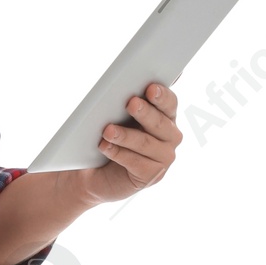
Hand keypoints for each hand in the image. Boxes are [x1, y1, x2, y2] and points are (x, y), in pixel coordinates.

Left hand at [85, 82, 182, 203]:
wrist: (95, 172)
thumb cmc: (110, 138)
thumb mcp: (118, 117)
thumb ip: (127, 102)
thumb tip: (124, 89)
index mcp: (166, 116)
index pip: (169, 103)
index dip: (161, 96)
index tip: (150, 88)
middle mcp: (170, 137)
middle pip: (159, 122)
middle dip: (144, 112)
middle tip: (131, 103)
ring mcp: (164, 158)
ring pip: (145, 143)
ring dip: (125, 135)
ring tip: (108, 130)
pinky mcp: (151, 176)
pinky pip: (135, 163)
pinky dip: (118, 153)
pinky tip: (105, 147)